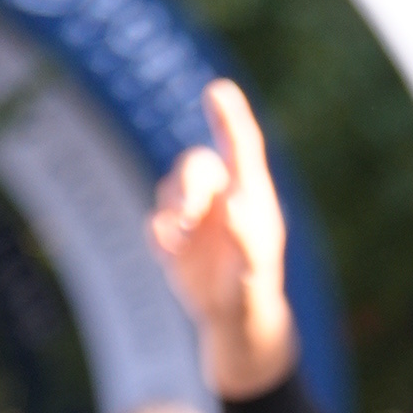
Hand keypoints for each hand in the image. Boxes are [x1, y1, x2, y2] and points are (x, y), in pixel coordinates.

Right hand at [151, 78, 299, 399]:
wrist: (235, 322)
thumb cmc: (254, 292)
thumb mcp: (255, 271)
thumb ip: (247, 239)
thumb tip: (232, 205)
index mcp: (251, 195)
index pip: (241, 147)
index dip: (229, 118)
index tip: (218, 91)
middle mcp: (221, 195)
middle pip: (194, 167)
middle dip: (186, 187)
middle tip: (186, 219)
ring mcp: (195, 214)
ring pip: (172, 191)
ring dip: (172, 213)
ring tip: (181, 245)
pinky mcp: (173, 236)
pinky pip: (156, 223)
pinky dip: (159, 236)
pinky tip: (170, 255)